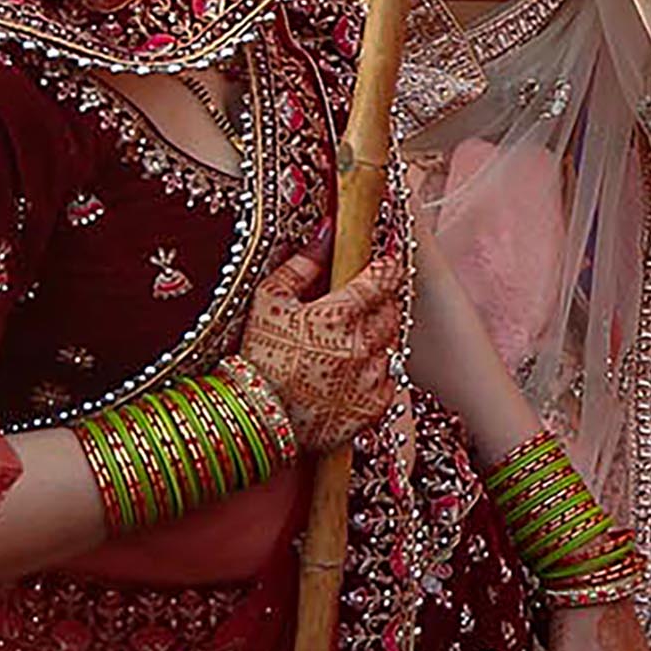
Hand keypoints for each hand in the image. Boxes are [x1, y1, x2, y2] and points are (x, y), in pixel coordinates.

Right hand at [232, 246, 405, 447]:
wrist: (258, 418)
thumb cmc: (259, 357)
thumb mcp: (269, 301)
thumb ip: (301, 264)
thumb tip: (327, 232)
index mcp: (338, 315)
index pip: (384, 279)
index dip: (387, 268)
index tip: (384, 265)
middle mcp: (362, 345)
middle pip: (392, 311)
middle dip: (378, 306)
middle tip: (353, 311)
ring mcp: (371, 377)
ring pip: (390, 345)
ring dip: (374, 341)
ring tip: (341, 348)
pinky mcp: (375, 405)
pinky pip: (388, 378)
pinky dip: (373, 373)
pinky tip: (345, 376)